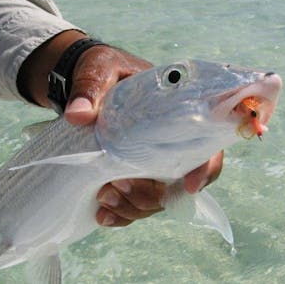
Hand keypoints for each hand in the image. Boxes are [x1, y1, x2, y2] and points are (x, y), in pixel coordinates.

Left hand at [62, 44, 223, 226]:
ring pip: (156, 200)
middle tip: (116, 184)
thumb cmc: (105, 69)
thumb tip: (78, 115)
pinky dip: (121, 214)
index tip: (189, 185)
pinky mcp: (133, 175)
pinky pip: (135, 204)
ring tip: (103, 197)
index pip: (206, 145)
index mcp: (177, 113)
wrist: (87, 82)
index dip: (205, 168)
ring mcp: (152, 163)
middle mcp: (170, 144)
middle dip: (151, 195)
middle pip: (179, 184)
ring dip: (133, 207)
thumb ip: (91, 88)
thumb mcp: (100, 69)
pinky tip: (102, 214)